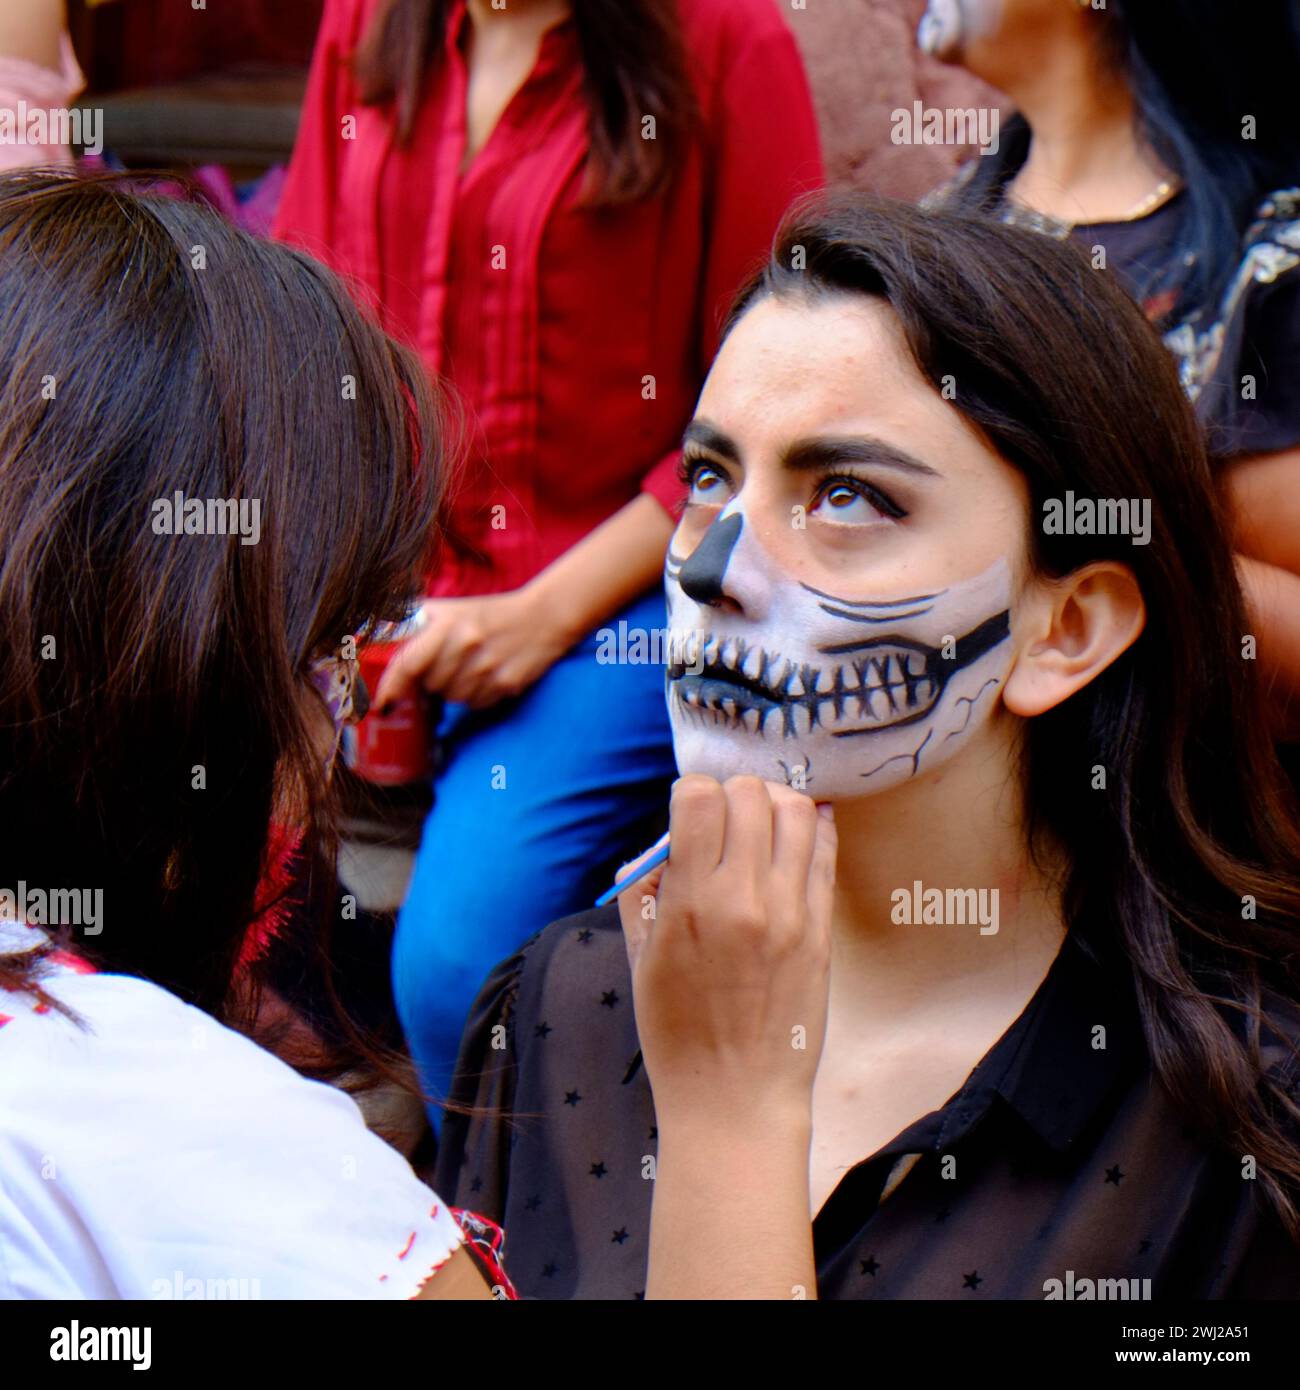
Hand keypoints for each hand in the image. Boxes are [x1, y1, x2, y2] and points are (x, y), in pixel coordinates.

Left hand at [373, 588, 571, 709]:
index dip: (391, 688)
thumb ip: (409, 622)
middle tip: (448, 664)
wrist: (542, 618)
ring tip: (470, 667)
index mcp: (448, 622)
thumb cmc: (487, 615)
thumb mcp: (447, 610)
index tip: (383, 703)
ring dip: (454, 688)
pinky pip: (475, 704)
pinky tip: (487, 675)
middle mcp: (467, 644)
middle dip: (432, 680)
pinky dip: (476, 695)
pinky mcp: (507, 684)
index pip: (408, 664)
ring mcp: (488, 666)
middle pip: (430, 685)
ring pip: (452, 698)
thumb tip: (369, 637)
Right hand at [617, 775, 837, 1124]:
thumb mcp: (638, 959)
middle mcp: (744, 899)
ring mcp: (790, 913)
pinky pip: (825, 853)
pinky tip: (798, 834)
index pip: (699, 797)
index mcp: (690, 904)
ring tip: (763, 822)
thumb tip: (665, 843)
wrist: (735, 1097)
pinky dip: (812, 830)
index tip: (688, 811)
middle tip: (726, 817)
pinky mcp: (821, 930)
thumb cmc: (677, 1034)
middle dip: (732, 794)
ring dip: (775, 803)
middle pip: (750, 794)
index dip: (690, 793)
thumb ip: (644, 891)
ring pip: (797, 811)